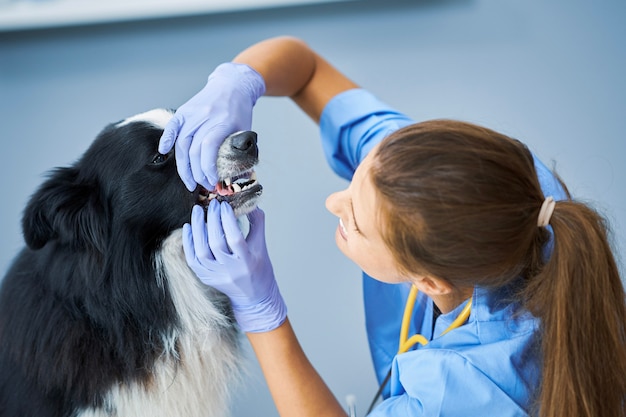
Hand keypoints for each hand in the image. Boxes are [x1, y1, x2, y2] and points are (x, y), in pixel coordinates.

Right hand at [159, 62, 265, 190]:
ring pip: (181, 143)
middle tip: (202, 186)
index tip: (212, 181)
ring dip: (183, 166)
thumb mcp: (246, 130)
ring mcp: (193, 113)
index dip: (208, 168)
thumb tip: (237, 178)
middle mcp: (206, 116)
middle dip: (197, 173)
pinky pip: (172, 126)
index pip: (209, 148)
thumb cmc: (240, 111)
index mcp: (224, 122)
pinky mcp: (184, 110)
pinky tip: (163, 151)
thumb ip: (240, 152)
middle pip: (193, 149)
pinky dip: (166, 139)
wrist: (232, 85)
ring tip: (188, 181)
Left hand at [183, 201, 285, 332]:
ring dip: (197, 229)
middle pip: (216, 243)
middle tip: (212, 205)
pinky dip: (189, 242)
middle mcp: (230, 271)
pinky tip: (188, 227)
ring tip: (197, 212)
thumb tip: (249, 202)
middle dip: (212, 220)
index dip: (228, 220)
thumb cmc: (260, 269)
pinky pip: (193, 259)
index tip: (224, 205)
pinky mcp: (206, 278)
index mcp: (247, 262)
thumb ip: (257, 223)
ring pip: (201, 251)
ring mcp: (216, 276)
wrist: (254, 297)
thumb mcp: (262, 246)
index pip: (235, 238)